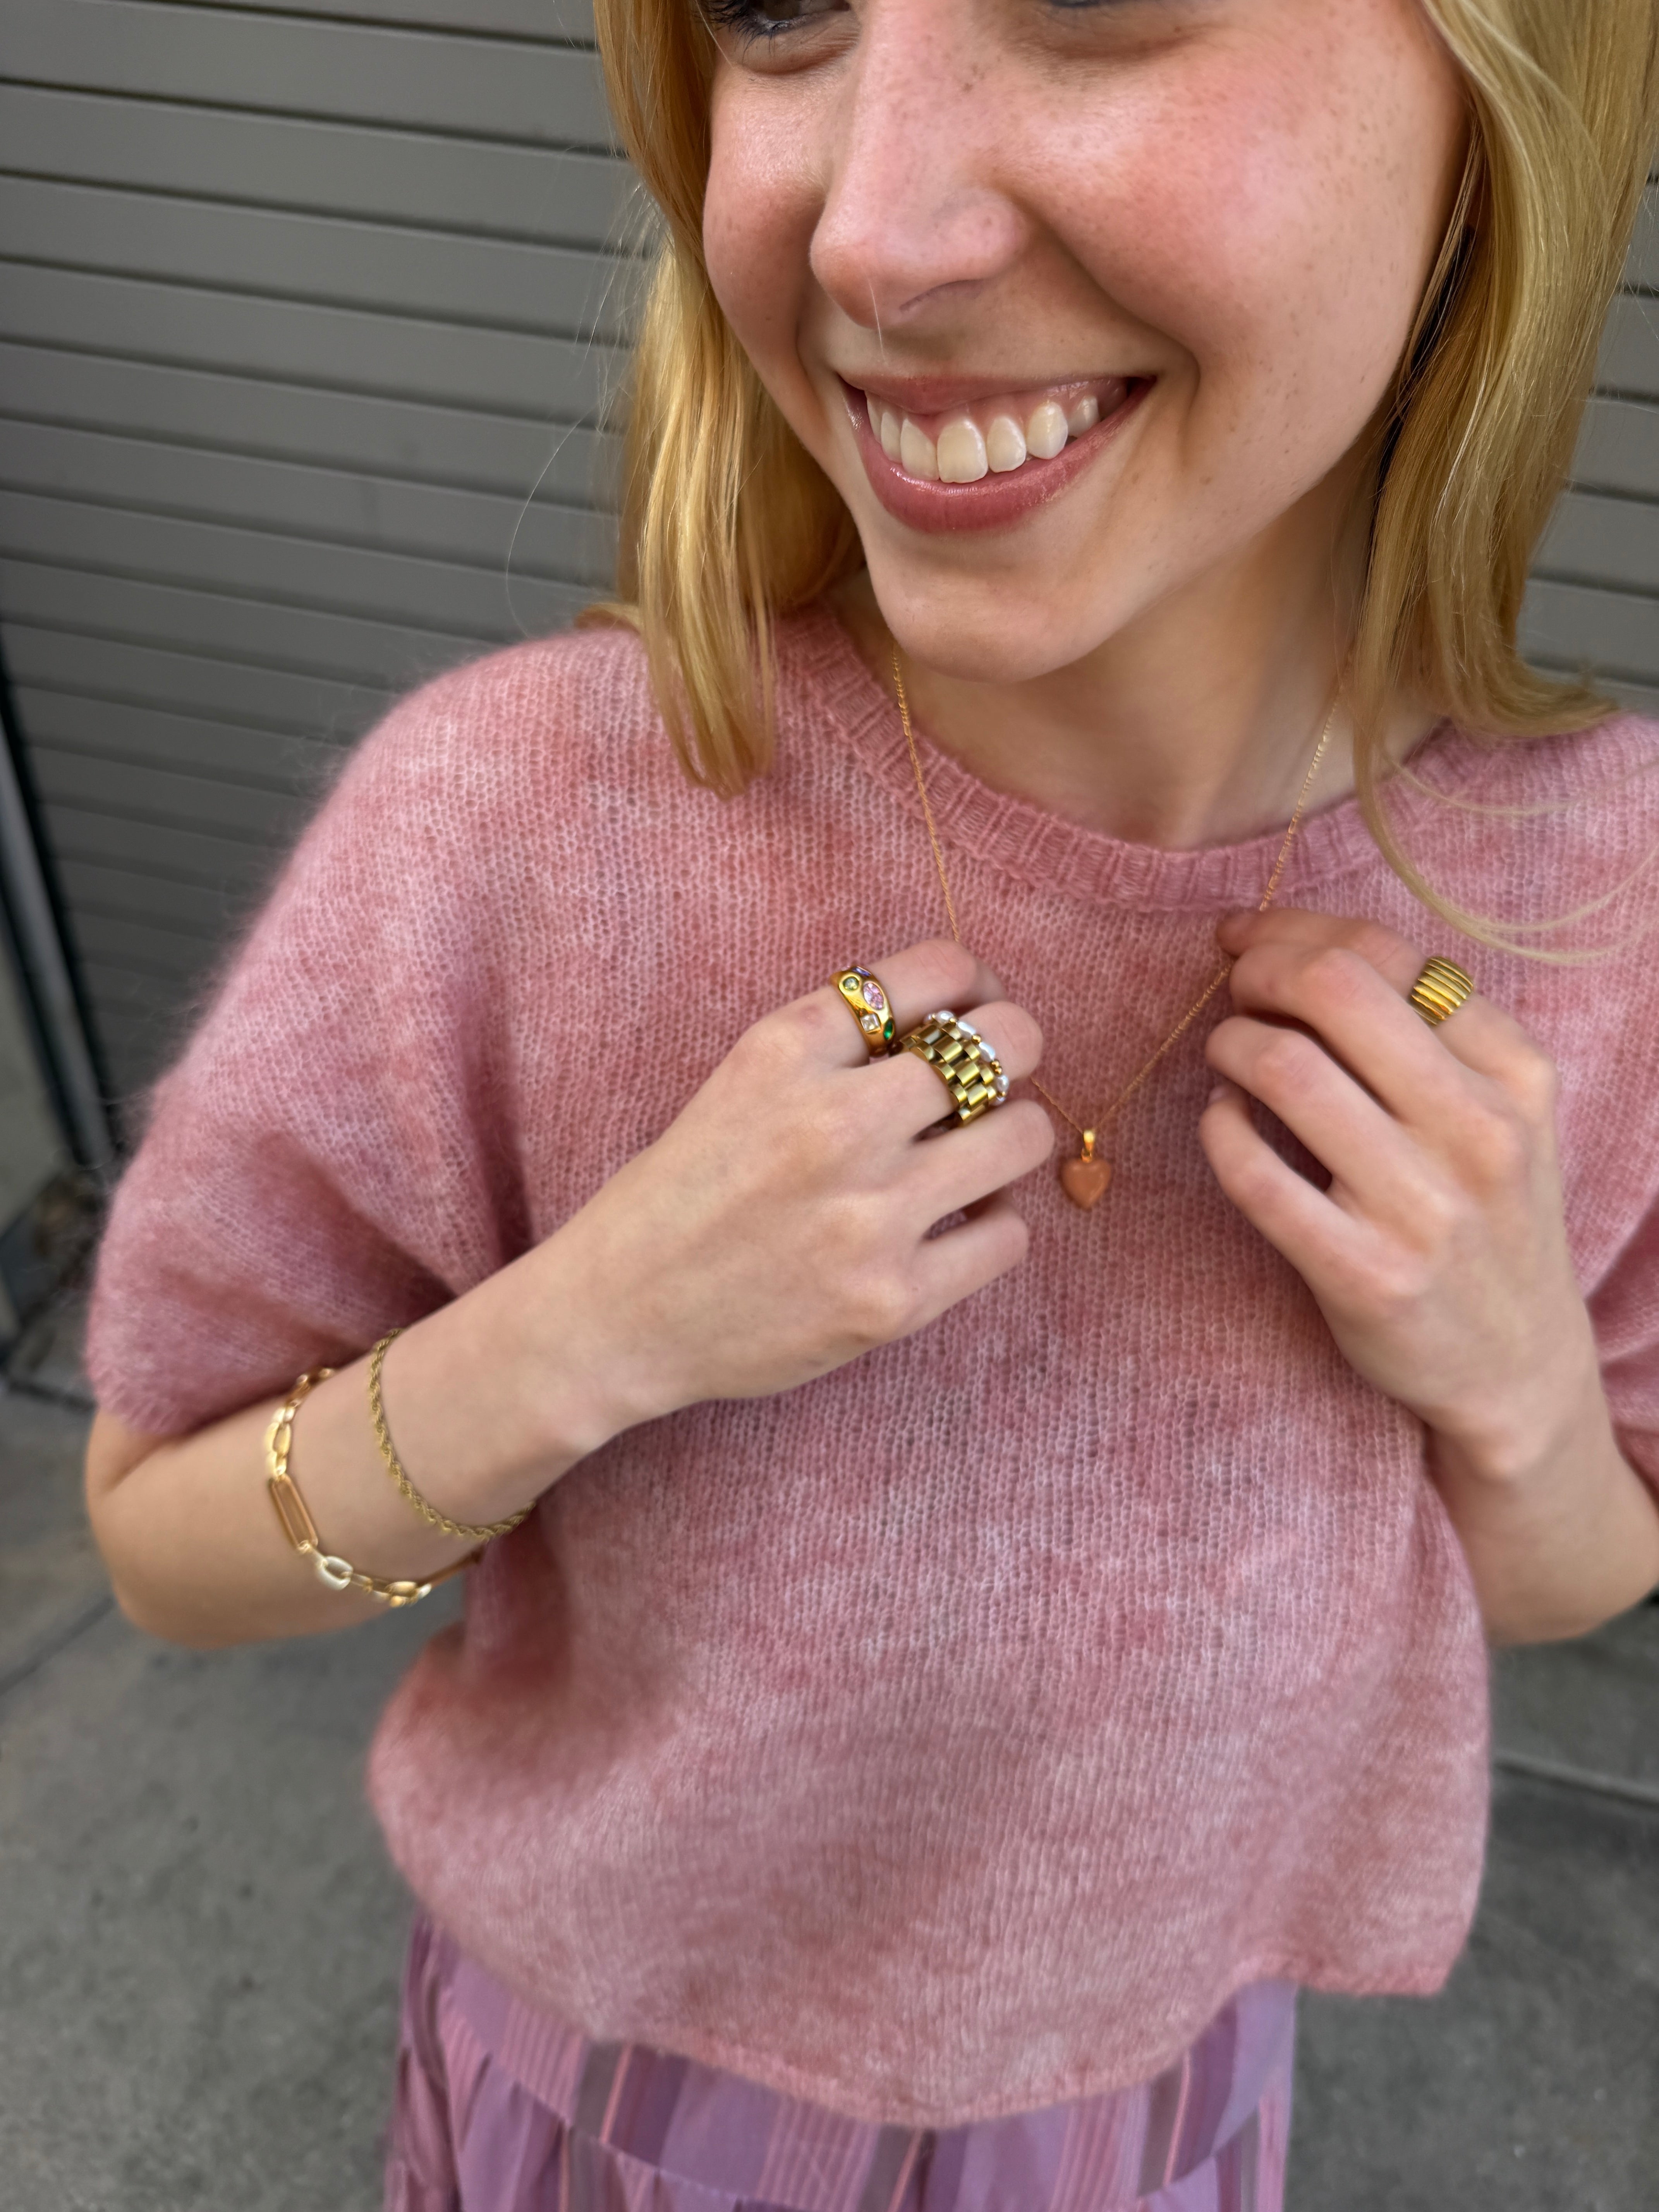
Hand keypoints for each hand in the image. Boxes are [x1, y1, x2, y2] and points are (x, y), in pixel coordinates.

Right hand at [543, 938, 1053, 1435]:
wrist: (621, 1316)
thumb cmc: (685, 1192)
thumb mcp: (745, 1080)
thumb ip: (840, 1045)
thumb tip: (965, 1021)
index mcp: (789, 1047)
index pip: (941, 969)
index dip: (976, 986)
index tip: (970, 1013)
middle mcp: (836, 1121)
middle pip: (1005, 1043)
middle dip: (1014, 1054)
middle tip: (989, 1085)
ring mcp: (869, 1216)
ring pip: (1023, 1137)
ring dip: (1009, 1140)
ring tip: (970, 1160)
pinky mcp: (892, 1301)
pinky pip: (1009, 1236)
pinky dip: (990, 1227)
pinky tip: (948, 1229)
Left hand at [1198, 907, 1595, 1478]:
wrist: (1519, 1367)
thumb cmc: (1487, 1217)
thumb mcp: (1498, 1112)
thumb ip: (1425, 1032)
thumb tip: (1296, 945)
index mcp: (1516, 1075)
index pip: (1385, 954)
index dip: (1295, 928)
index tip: (1249, 938)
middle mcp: (1479, 1132)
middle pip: (1334, 990)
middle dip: (1259, 971)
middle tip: (1233, 991)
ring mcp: (1424, 1209)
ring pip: (1287, 1071)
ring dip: (1230, 1045)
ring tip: (1225, 1055)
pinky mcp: (1365, 1276)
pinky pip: (1257, 1176)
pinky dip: (1219, 1132)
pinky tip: (1221, 1123)